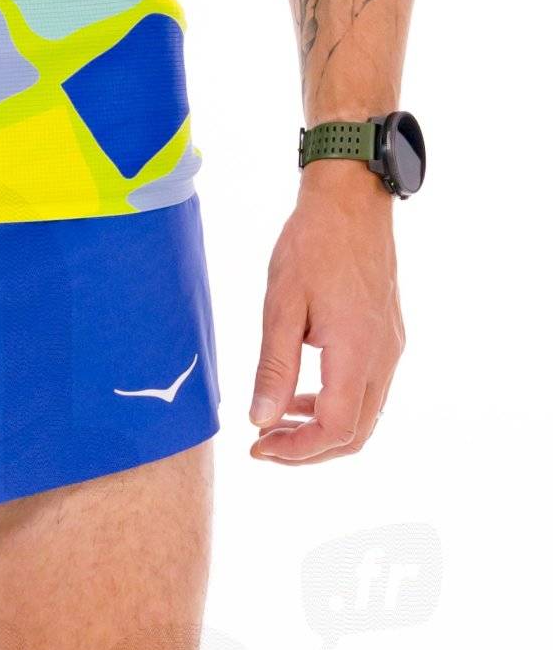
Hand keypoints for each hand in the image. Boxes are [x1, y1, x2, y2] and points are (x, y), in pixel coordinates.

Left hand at [249, 163, 404, 463]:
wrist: (351, 199)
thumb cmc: (313, 244)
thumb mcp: (281, 307)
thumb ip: (274, 369)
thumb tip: (261, 421)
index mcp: (357, 351)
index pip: (335, 430)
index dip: (296, 450)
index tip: (258, 446)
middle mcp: (383, 356)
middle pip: (354, 436)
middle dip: (307, 450)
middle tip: (264, 444)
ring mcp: (390, 348)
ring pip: (364, 417)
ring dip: (320, 430)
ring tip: (276, 422)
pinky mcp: (387, 338)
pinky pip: (367, 392)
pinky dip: (334, 406)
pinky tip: (300, 395)